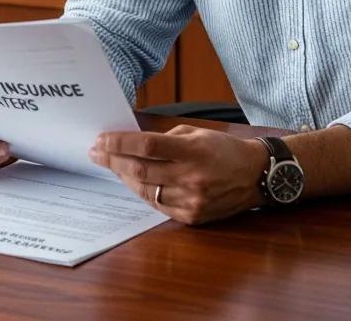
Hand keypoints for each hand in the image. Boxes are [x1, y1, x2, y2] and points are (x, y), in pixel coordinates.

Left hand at [88, 124, 268, 225]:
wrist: (254, 176)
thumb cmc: (223, 149)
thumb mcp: (196, 133)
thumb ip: (165, 139)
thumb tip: (131, 142)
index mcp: (193, 151)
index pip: (147, 147)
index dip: (119, 144)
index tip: (100, 139)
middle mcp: (191, 178)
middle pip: (140, 170)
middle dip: (112, 160)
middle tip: (96, 152)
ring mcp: (191, 201)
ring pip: (145, 190)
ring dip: (123, 176)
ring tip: (110, 164)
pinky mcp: (191, 217)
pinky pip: (157, 205)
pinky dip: (141, 191)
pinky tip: (132, 180)